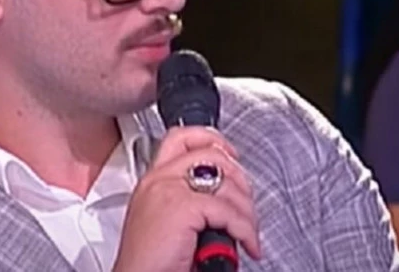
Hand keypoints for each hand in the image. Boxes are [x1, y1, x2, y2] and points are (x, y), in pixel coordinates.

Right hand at [113, 126, 260, 271]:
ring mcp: (168, 189)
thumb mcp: (166, 222)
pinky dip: (245, 230)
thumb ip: (186, 201)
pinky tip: (246, 244)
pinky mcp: (182, 207)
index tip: (231, 156)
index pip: (181, 139)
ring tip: (246, 233)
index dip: (212, 140)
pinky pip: (228, 211)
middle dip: (239, 177)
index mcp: (152, 180)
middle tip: (246, 205)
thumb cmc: (151, 264)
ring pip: (226, 183)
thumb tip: (223, 197)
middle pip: (210, 153)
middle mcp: (158, 179)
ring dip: (247, 211)